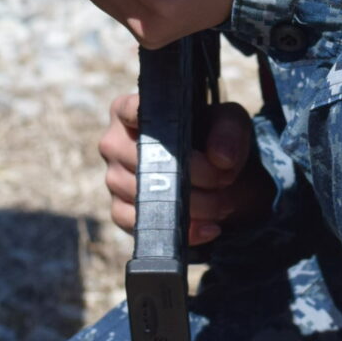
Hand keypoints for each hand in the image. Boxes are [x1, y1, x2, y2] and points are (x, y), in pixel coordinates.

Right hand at [99, 93, 273, 244]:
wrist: (212, 176)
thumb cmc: (212, 138)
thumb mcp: (228, 123)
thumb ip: (229, 132)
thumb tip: (221, 159)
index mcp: (130, 110)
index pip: (130, 111)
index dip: (158, 127)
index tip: (185, 141)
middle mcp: (113, 143)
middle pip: (145, 161)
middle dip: (192, 175)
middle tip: (224, 181)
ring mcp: (113, 179)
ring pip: (147, 196)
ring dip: (192, 205)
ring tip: (223, 203)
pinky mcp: (119, 211)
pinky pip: (143, 226)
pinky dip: (180, 230)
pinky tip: (209, 227)